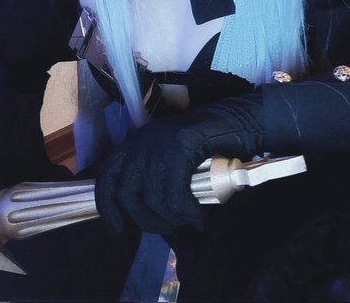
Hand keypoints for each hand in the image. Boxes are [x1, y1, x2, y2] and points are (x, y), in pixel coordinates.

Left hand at [95, 92, 263, 234]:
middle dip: (144, 219)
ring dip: (170, 219)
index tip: (118, 229)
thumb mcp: (175, 162)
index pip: (107, 176)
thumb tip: (144, 217)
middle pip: (125, 192)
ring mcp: (160, 140)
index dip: (108, 207)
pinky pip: (174, 192)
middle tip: (167, 228)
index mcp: (136, 142)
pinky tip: (197, 217)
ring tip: (187, 221)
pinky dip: (185, 212)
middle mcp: (143, 139)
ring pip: (152, 197)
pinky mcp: (180, 144)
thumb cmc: (210, 145)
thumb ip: (157, 179)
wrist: (242, 121)